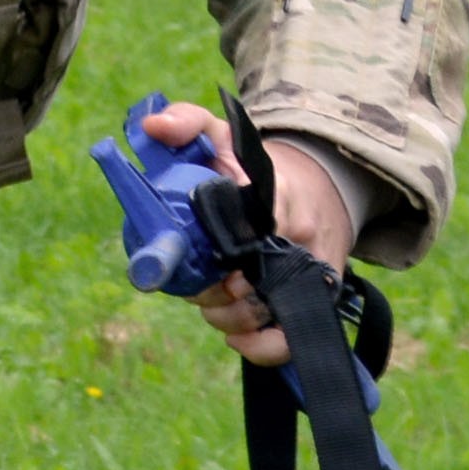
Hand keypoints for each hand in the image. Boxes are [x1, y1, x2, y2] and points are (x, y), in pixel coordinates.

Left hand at [133, 100, 362, 362]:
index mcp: (271, 195)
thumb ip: (187, 122)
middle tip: (196, 280)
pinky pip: (291, 338)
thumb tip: (152, 125)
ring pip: (261, 312)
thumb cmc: (253, 164)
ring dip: (226, 316)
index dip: (215, 257)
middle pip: (247, 283)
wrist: (316, 182)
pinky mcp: (317, 294)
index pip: (244, 232)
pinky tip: (236, 337)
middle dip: (210, 290)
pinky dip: (261, 346)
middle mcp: (297, 235)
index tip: (199, 260)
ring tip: (211, 299)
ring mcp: (309, 269)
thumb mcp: (222, 133)